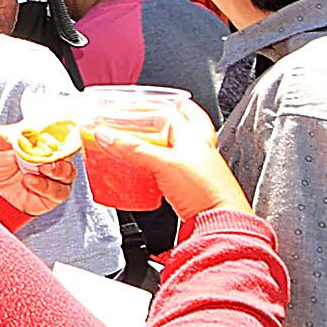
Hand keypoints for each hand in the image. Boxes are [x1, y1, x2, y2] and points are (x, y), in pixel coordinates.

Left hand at [0, 126, 78, 227]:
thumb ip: (4, 134)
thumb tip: (21, 134)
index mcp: (36, 140)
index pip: (57, 133)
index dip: (59, 134)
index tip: (52, 136)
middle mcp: (47, 157)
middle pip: (68, 153)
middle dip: (61, 154)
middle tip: (47, 155)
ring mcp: (50, 176)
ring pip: (68, 173)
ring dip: (57, 170)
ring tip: (40, 168)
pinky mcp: (49, 195)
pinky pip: (58, 192)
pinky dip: (46, 186)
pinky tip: (31, 181)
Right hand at [82, 89, 251, 219]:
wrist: (220, 221)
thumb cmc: (206, 190)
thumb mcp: (163, 163)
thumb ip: (132, 149)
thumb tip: (106, 136)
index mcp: (195, 134)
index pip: (171, 108)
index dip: (150, 104)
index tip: (129, 106)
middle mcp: (200, 146)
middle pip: (184, 121)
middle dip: (166, 114)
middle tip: (148, 113)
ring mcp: (198, 165)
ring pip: (179, 143)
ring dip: (162, 139)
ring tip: (144, 140)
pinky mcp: (192, 185)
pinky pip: (173, 167)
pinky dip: (160, 163)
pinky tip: (149, 169)